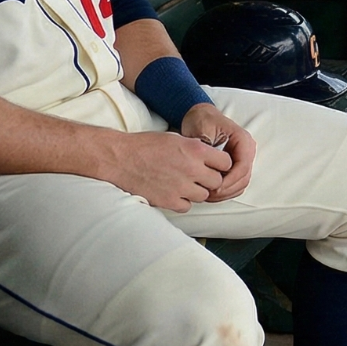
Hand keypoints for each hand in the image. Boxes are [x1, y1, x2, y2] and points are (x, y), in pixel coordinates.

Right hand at [99, 129, 231, 211]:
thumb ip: (195, 149)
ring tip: (184, 183)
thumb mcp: (176, 139)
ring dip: (197, 191)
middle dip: (210, 179)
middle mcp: (191, 169)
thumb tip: (211, 156)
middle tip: (199, 176)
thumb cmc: (146, 145)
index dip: (221, 164)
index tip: (214, 165)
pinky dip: (183, 201)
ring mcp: (181, 187)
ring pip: (203, 196)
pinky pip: (187, 206)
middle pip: (217, 181)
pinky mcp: (169, 201)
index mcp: (195, 149)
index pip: (226, 162)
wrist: (121, 158)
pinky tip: (174, 192)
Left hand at [181, 103, 256, 202]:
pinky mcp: (236, 165)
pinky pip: (236, 183)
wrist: (199, 116)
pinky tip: (211, 192)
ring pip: (241, 183)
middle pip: (244, 178)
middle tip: (209, 194)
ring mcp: (242, 158)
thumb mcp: (202, 129)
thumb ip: (207, 147)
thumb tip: (208, 165)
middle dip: (227, 189)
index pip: (243, 167)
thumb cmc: (201, 120)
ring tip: (208, 194)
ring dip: (226, 193)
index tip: (214, 187)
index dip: (229, 181)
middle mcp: (246, 150)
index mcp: (242, 140)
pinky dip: (226, 191)